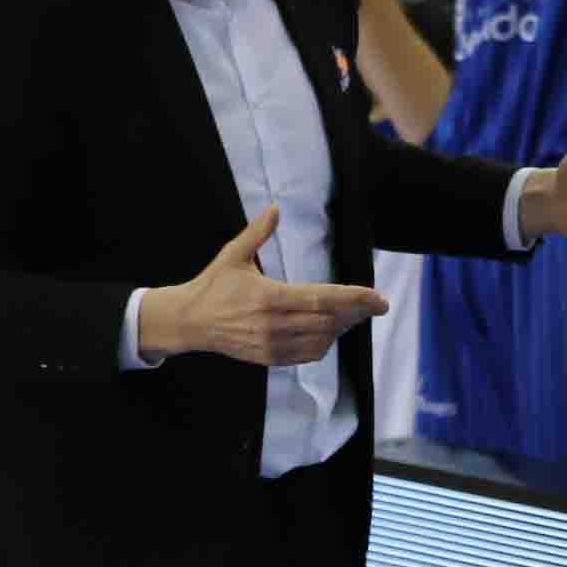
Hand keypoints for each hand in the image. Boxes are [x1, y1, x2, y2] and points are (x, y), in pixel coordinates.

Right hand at [141, 206, 388, 364]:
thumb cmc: (212, 286)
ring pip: (322, 340)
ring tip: (354, 315)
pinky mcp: (269, 358)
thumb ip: (256, 233)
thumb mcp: (233, 255)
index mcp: (269, 297)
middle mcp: (273, 324)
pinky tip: (330, 331)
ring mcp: (272, 344)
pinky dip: (324, 344)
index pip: (323, 299)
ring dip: (342, 329)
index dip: (355, 298)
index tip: (379, 297)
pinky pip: (308, 355)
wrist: (188, 321)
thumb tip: (275, 208)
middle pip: (329, 321)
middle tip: (374, 304)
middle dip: (356, 313)